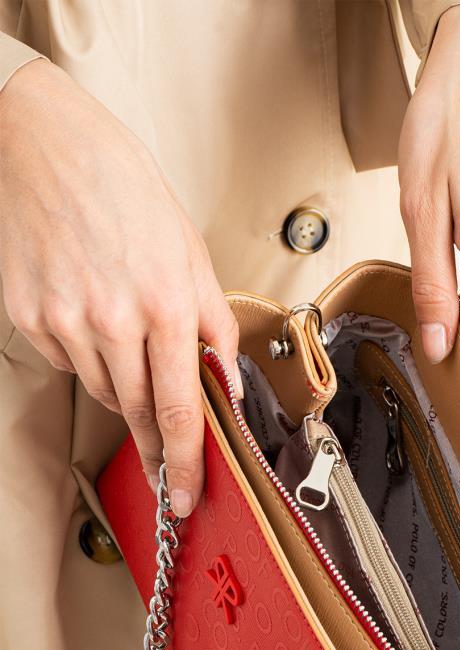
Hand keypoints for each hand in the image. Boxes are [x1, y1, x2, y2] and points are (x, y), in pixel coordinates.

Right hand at [0, 59, 240, 515]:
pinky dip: (86, 356)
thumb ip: (214, 322)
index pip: (181, 407)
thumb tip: (227, 381)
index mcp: (164, 301)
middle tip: (164, 469)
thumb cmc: (123, 188)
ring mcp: (65, 319)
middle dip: (156, 446)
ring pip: (103, 391)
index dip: (185, 460)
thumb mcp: (190, 250)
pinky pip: (67, 362)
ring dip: (124, 390)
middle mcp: (113, 318)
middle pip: (139, 411)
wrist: (44, 143)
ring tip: (128, 349)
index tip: (183, 495)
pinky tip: (90, 316)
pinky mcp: (30, 316)